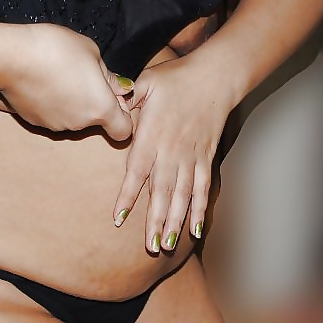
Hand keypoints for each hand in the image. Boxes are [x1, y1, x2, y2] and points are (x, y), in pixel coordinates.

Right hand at [0, 23, 132, 139]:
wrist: (11, 58)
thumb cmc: (56, 49)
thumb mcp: (91, 52)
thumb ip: (109, 76)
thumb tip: (121, 88)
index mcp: (101, 108)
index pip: (123, 131)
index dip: (123, 117)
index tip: (114, 99)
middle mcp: (80, 124)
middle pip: (95, 120)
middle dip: (93, 101)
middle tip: (82, 75)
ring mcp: (56, 125)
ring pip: (73, 117)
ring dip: (72, 102)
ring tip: (59, 75)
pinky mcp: (35, 122)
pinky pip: (52, 115)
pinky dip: (52, 103)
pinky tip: (42, 82)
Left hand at [112, 55, 235, 251]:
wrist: (216, 76)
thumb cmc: (175, 78)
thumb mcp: (146, 82)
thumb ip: (126, 99)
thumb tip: (106, 106)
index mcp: (153, 135)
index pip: (137, 171)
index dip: (128, 196)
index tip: (118, 219)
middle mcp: (172, 151)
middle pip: (162, 192)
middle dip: (154, 221)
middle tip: (149, 247)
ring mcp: (191, 157)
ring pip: (183, 196)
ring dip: (174, 221)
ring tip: (166, 245)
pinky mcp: (205, 158)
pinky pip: (202, 188)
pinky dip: (200, 210)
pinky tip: (195, 231)